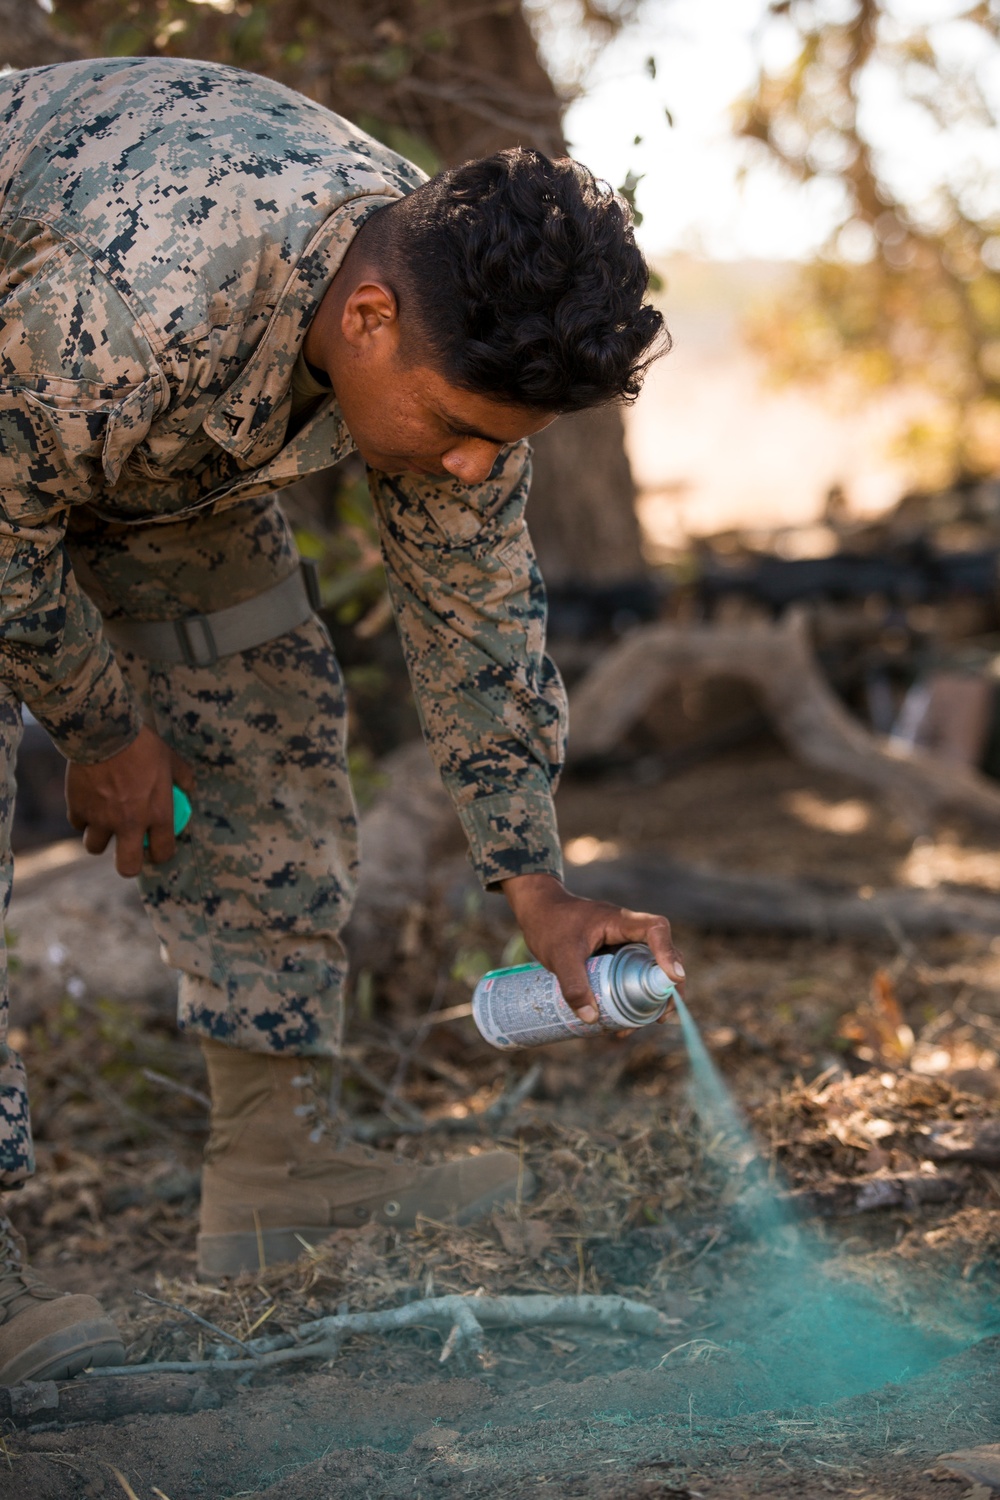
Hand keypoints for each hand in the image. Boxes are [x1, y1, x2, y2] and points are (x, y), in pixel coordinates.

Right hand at [65, 724, 195, 877]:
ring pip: (95, 847)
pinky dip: (82, 817)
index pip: (163, 851)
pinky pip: (78, 823)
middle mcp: (129, 823)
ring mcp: (101, 818)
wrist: (104, 730)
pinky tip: (87, 803)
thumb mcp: (170, 757)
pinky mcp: (78, 808)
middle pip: (127, 867)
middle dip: (129, 864)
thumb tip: (190, 787)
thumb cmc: (142, 743)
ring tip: (104, 824)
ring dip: (100, 839)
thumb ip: (182, 777)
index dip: (160, 854)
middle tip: (129, 852)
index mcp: (157, 814)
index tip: (156, 849)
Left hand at [500, 872, 683, 1022]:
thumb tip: (591, 1019)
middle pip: (663, 954)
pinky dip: (634, 998)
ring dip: (653, 997)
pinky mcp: (615, 958)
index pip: (656, 928)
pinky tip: (623, 1022)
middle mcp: (629, 932)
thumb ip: (573, 985)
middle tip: (663, 1016)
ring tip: (642, 1025)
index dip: (668, 951)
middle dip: (668, 987)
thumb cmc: (550, 925)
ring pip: (649, 970)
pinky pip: (632, 977)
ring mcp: (623, 946)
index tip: (673, 977)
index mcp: (621, 921)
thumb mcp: (560, 956)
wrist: (538, 911)